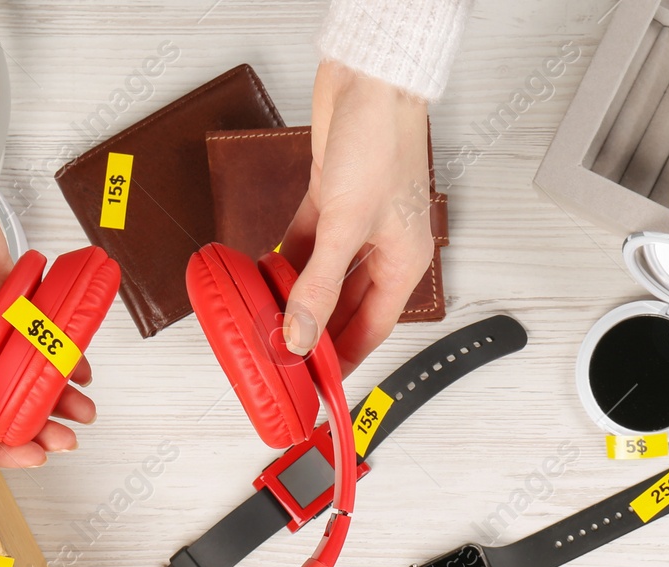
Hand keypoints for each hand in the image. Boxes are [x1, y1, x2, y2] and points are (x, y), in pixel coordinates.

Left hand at [280, 60, 432, 364]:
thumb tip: (300, 334)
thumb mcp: (345, 227)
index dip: (343, 359)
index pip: (372, 329)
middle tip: (282, 355)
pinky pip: (308, 243)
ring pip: (324, 275)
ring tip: (267, 318)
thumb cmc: (382, 142)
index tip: (317, 383)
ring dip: (297, 295)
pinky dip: (287, 259)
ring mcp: (357, 224)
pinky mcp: (333, 199)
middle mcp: (383, 248)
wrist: (369, 81)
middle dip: (315, 330)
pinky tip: (265, 273)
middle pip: (346, 306)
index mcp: (403, 263)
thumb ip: (319, 285)